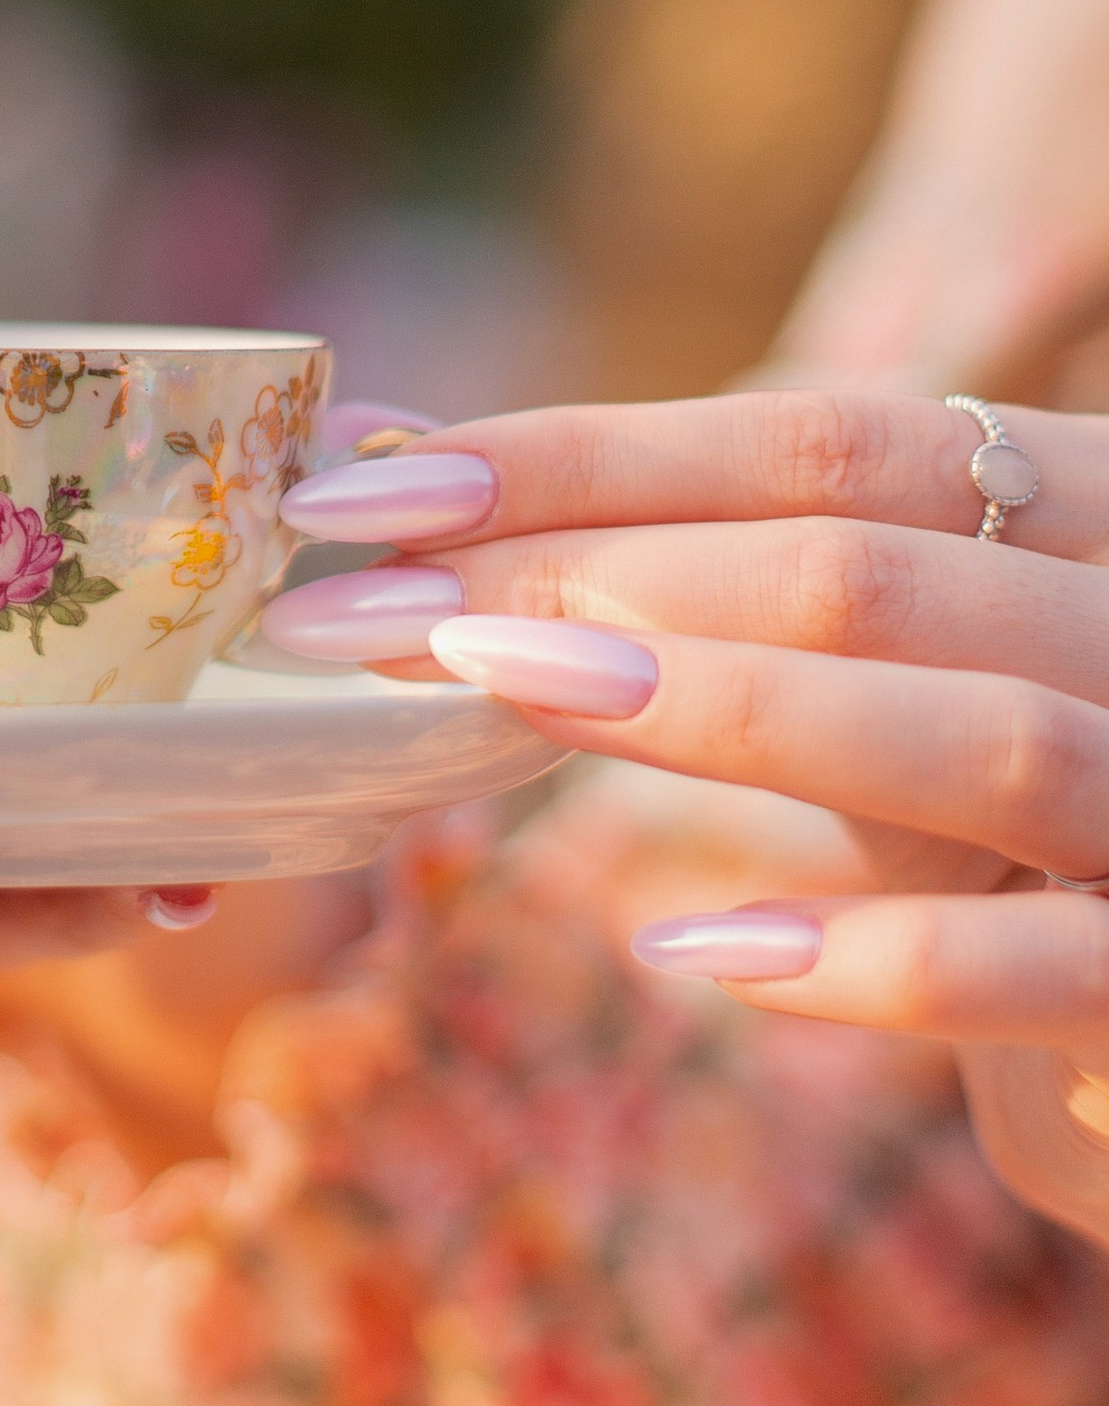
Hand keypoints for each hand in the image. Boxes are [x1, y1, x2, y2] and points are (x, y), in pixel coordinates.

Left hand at [267, 389, 1108, 1221]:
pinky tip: (697, 949)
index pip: (829, 439)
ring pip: (975, 732)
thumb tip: (423, 484)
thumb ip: (724, 596)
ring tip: (507, 697)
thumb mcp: (898, 695)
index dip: (593, 452)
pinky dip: (866, 953)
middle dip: (595, 571)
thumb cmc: (1025, 857)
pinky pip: (1040, 966)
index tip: (377, 487)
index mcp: (1086, 516)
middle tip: (368, 605)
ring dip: (721, 712)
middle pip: (871, 565)